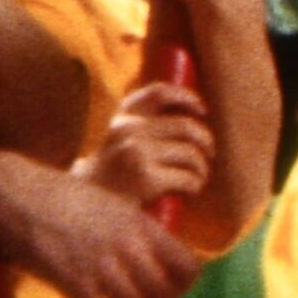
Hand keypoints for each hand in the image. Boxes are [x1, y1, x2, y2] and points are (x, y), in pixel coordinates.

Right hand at [0, 145, 196, 297]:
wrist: (10, 191)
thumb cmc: (57, 198)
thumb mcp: (109, 204)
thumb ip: (135, 230)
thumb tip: (156, 260)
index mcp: (140, 224)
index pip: (189, 267)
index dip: (181, 286)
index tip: (165, 289)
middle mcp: (126, 243)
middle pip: (164, 294)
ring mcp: (99, 262)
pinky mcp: (70, 279)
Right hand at [75, 74, 215, 216]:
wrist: (89, 204)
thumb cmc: (115, 172)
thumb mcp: (122, 139)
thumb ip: (147, 125)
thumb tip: (192, 113)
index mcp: (124, 118)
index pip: (159, 93)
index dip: (186, 97)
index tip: (201, 110)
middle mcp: (128, 130)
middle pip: (186, 126)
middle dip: (205, 141)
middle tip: (208, 154)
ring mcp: (136, 153)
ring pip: (190, 153)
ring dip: (201, 167)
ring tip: (197, 176)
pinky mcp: (146, 178)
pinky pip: (188, 177)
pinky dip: (195, 185)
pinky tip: (189, 190)